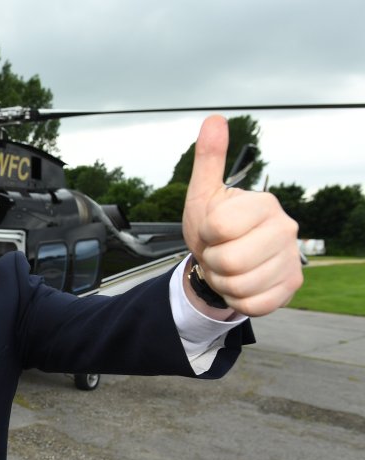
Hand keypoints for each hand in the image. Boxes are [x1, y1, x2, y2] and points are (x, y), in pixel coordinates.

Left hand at [182, 115, 302, 316]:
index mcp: (264, 204)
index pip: (218, 227)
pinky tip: (240, 283)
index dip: (204, 233)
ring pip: (238, 285)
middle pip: (229, 260)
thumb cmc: (213, 226)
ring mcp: (291, 260)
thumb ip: (209, 160)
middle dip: (212, 260)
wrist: (226, 259)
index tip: (210, 229)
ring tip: (227, 267)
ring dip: (222, 281)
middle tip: (218, 252)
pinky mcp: (290, 286)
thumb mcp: (204, 194)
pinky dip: (236, 299)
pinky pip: (251, 304)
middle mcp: (286, 229)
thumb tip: (214, 119)